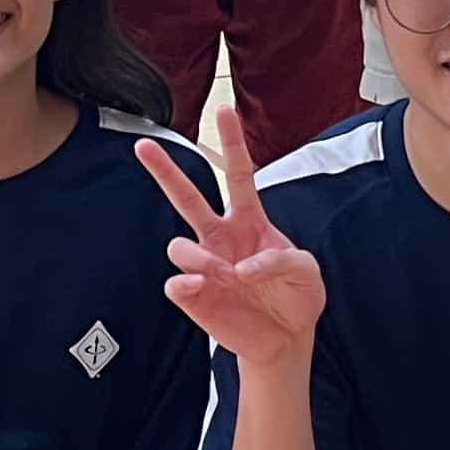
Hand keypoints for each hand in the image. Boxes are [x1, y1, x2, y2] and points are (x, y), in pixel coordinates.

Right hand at [136, 111, 325, 361]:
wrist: (285, 339)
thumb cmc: (296, 296)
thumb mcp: (307, 271)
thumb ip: (283, 259)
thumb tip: (242, 267)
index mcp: (250, 221)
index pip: (238, 174)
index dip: (233, 143)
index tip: (224, 110)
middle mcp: (221, 237)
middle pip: (187, 197)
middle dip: (164, 171)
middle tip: (142, 145)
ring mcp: (204, 265)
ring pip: (179, 245)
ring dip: (200, 258)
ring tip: (225, 276)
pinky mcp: (193, 295)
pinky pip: (175, 282)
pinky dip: (187, 283)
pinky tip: (201, 287)